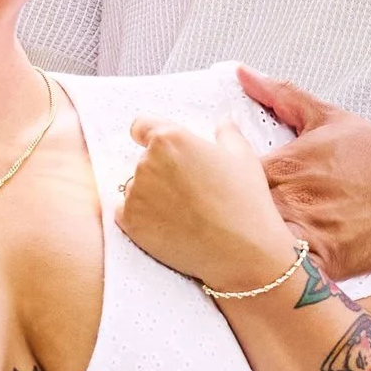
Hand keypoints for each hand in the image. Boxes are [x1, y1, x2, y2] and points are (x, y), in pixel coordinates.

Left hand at [116, 116, 299, 294]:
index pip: (141, 127)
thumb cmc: (244, 199)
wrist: (241, 251)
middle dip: (161, 171)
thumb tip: (224, 120)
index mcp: (170, 139)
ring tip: (183, 212)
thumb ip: (227, 132)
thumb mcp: (242, 156)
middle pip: (144, 160)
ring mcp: (135, 193)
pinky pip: (126, 212)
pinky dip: (142, 217)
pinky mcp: (129, 222)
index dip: (149, 136)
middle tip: (189, 190)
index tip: (160, 149)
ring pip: (136, 187)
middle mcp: (147, 162)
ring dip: (152, 195)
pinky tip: (167, 225)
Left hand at [238, 68, 370, 279]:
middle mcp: (291, 199)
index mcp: (282, 165)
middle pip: (237, 219)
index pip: (227, 182)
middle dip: (229, 226)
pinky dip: (281, 279)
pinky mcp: (329, 262)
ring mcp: (309, 232)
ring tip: (245, 259)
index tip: (220, 199)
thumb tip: (242, 73)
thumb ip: (281, 96)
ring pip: (259, 250)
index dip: (219, 192)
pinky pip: (292, 277)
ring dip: (250, 254)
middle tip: (227, 234)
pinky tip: (276, 277)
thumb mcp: (327, 117)